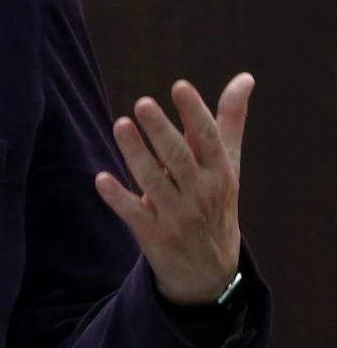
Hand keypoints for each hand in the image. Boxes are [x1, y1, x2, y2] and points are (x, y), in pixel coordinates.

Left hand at [94, 73, 253, 303]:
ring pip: (154, 182)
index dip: (195, 112)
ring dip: (136, 154)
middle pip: (179, 158)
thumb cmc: (216, 201)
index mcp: (219, 171)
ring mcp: (177, 215)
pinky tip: (101, 179)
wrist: (210, 270)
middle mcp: (200, 192)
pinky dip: (118, 198)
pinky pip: (134, 214)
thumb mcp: (228, 163)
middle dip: (162, 131)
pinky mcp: (154, 235)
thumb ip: (229, 120)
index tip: (179, 86)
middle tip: (143, 103)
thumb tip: (245, 77)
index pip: (207, 138)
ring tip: (120, 124)